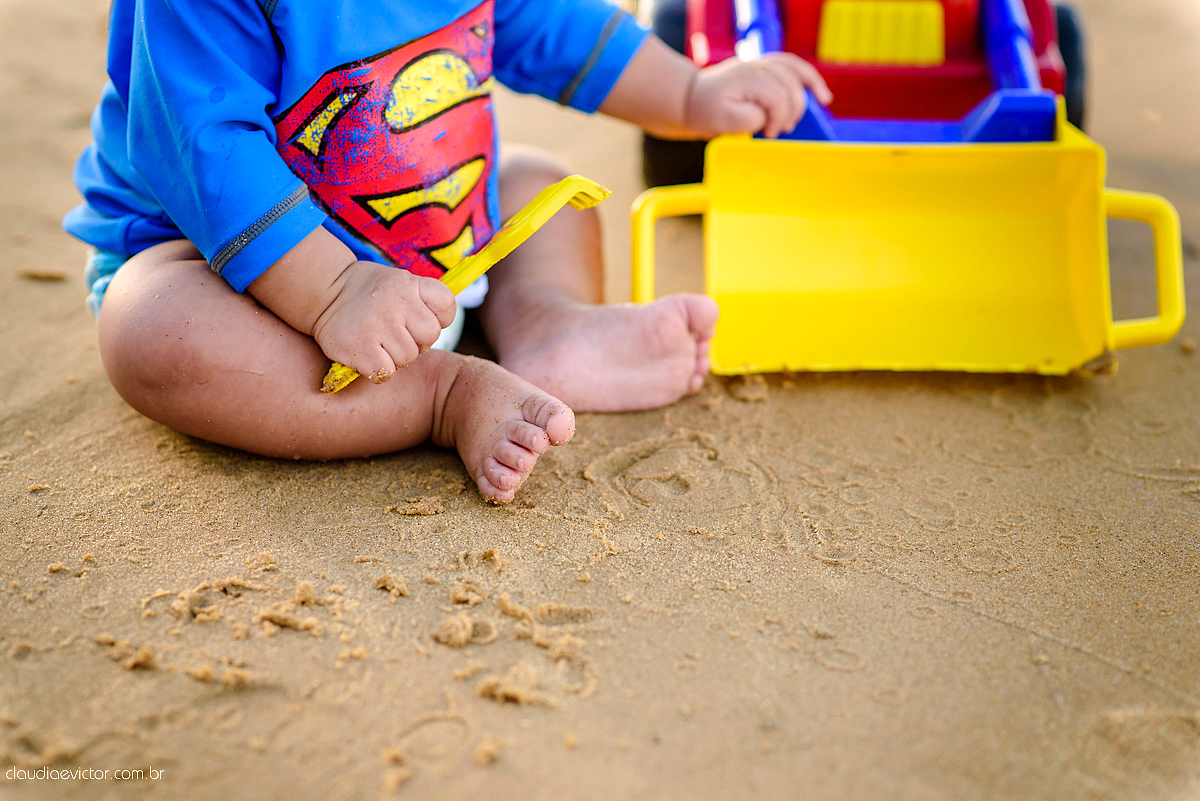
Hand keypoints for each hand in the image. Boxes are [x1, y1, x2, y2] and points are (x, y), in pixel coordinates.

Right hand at [310, 261, 455, 382]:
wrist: (325, 293)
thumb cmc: (369, 294)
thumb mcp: (400, 282)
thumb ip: (423, 300)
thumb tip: (440, 326)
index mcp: (409, 284)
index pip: (446, 305)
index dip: (438, 318)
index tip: (418, 318)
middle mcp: (396, 302)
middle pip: (429, 336)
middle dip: (416, 341)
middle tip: (396, 334)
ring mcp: (378, 324)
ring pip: (407, 358)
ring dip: (395, 357)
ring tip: (378, 342)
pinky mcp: (360, 347)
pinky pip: (386, 372)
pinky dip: (379, 370)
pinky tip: (368, 356)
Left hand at [684, 52, 832, 138]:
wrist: (693, 100)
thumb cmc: (706, 112)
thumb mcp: (724, 122)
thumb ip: (751, 119)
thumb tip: (769, 116)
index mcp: (746, 77)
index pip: (777, 97)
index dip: (777, 119)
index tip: (767, 135)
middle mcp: (756, 66)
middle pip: (790, 86)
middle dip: (789, 112)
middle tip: (776, 130)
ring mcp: (761, 64)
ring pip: (796, 73)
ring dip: (805, 96)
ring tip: (803, 116)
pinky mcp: (765, 69)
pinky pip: (794, 67)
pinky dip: (809, 79)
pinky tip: (822, 95)